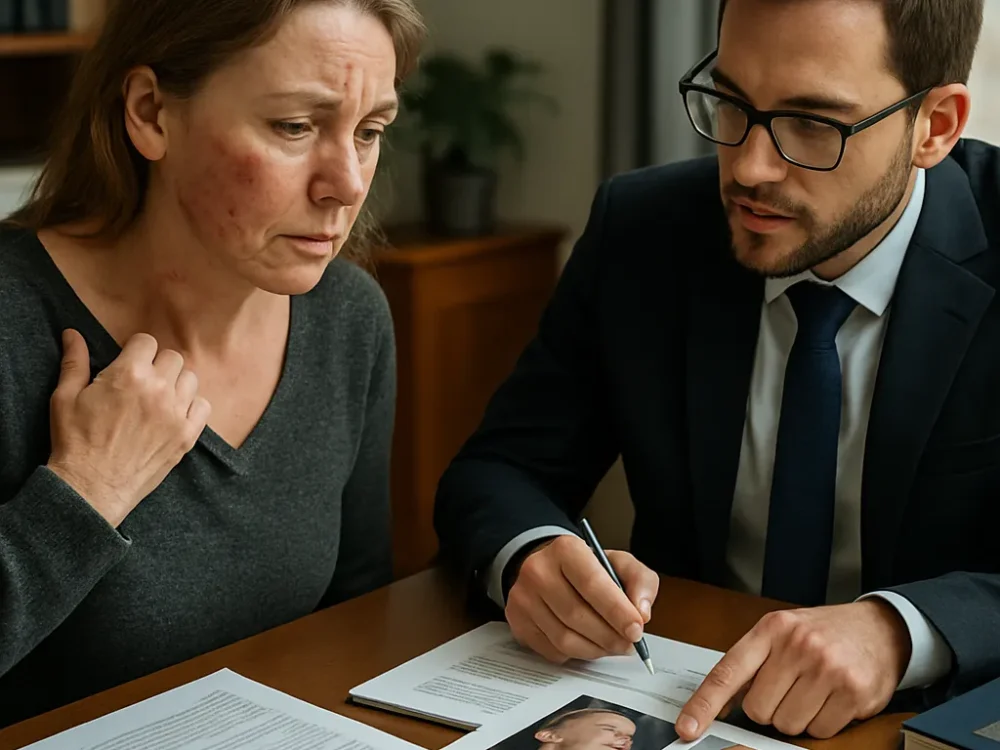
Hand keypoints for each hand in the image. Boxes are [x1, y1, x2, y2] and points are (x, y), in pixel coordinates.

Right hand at [46, 330, 210, 527]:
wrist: (91, 486)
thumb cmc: (75, 441)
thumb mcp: (65, 397)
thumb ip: (74, 361)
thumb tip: (72, 333)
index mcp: (128, 375)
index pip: (147, 341)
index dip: (136, 350)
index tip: (129, 363)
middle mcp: (158, 390)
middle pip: (172, 358)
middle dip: (157, 365)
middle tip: (142, 382)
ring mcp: (176, 413)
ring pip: (190, 379)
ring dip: (176, 384)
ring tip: (157, 399)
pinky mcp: (187, 435)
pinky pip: (203, 406)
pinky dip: (192, 406)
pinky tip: (174, 414)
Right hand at [505, 534, 659, 663]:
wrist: (550, 569)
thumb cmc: (589, 569)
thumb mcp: (620, 563)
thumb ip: (640, 582)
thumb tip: (642, 613)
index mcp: (566, 549)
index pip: (592, 584)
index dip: (616, 611)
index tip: (636, 630)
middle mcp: (538, 570)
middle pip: (577, 615)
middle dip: (609, 636)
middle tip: (628, 644)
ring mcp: (523, 598)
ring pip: (564, 639)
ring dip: (595, 649)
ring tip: (611, 645)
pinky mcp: (517, 622)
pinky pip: (552, 650)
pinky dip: (576, 654)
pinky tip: (588, 643)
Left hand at [676, 600, 910, 740]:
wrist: (879, 628)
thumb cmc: (822, 633)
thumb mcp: (782, 633)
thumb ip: (753, 663)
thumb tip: (720, 703)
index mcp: (771, 629)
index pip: (728, 672)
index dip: (704, 704)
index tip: (687, 727)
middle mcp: (797, 645)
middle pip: (758, 710)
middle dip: (769, 708)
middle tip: (789, 689)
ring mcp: (827, 668)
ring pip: (787, 724)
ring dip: (796, 718)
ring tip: (813, 691)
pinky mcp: (853, 691)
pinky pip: (819, 731)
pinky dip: (822, 723)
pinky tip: (832, 699)